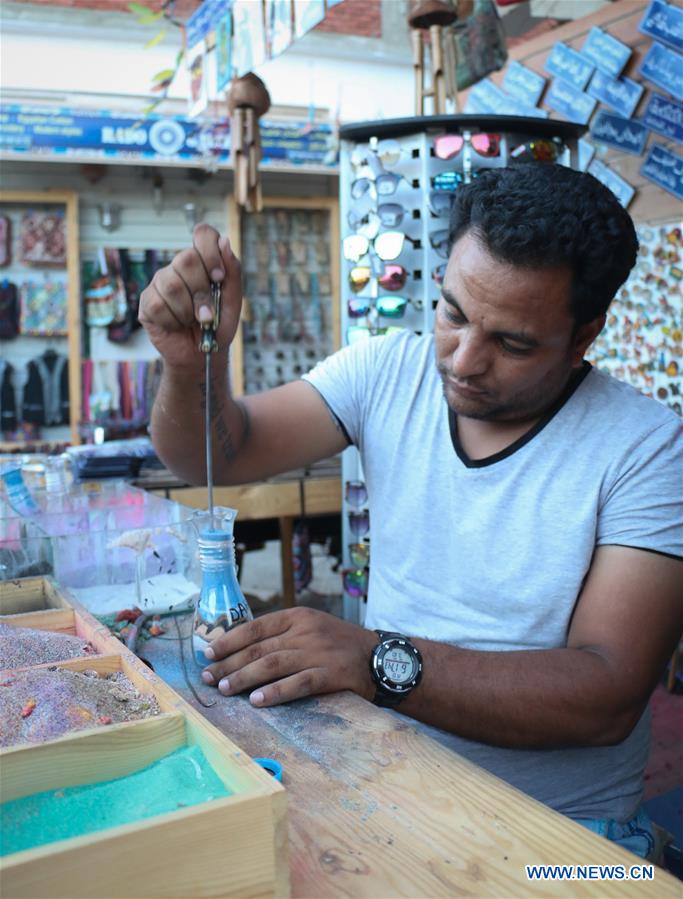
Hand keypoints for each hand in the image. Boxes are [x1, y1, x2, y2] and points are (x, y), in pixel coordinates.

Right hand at [138, 224, 241, 370]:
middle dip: (201, 292)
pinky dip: (174, 321)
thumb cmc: (218, 326)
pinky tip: (177, 326)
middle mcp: (178, 268)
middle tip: (207, 313)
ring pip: (172, 285)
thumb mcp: (232, 301)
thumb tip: (225, 241)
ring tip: (193, 322)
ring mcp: (160, 284)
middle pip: (186, 260)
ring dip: (189, 311)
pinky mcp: (147, 303)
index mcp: (202, 262)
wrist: (202, 356)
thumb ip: (232, 272)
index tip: (218, 278)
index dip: (210, 252)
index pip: (203, 234)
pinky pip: (158, 305)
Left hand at [199, 607, 377, 706]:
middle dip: (229, 663)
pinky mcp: (330, 674)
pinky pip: (297, 684)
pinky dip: (275, 692)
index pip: (256, 627)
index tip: (208, 653)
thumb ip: (280, 635)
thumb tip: (239, 651)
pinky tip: (257, 700)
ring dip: (244, 678)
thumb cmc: (337, 644)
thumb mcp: (310, 628)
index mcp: (297, 616)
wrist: (378, 657)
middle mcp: (305, 631)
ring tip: (224, 689)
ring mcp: (318, 652)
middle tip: (208, 677)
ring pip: (272, 665)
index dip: (229, 641)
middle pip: (259, 648)